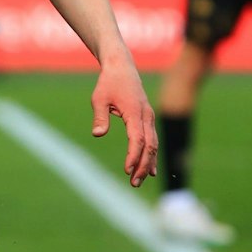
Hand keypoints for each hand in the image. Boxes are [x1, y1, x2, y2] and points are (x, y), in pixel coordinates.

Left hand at [93, 58, 158, 186]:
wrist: (121, 67)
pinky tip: (149, 169)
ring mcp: (149, 117)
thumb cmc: (108, 83)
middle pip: (149, 145)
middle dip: (143, 165)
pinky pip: (152, 139)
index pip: (137, 139)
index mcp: (134, 112)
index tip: (127, 170)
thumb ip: (100, 116)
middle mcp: (146, 116)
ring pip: (153, 144)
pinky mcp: (148, 118)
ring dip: (148, 163)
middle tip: (134, 183)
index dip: (133, 156)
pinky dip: (151, 155)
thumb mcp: (99, 98)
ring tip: (139, 180)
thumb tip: (97, 134)